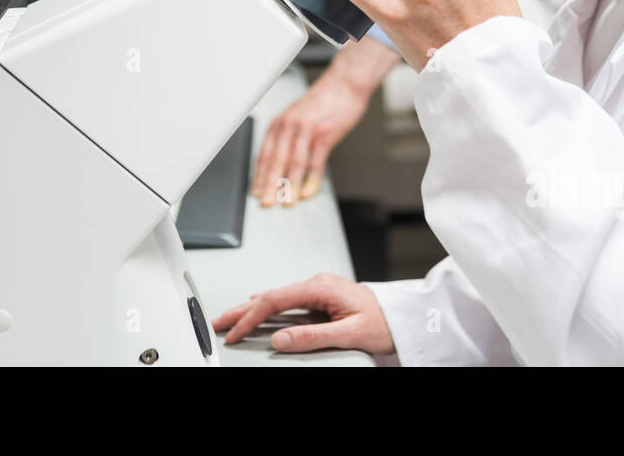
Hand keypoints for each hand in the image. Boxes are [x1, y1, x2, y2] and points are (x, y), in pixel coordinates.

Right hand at [212, 273, 394, 354]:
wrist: (405, 317)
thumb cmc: (384, 322)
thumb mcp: (349, 333)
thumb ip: (312, 336)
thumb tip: (279, 339)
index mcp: (320, 287)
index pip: (274, 301)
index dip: (250, 318)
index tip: (234, 333)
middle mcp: (316, 283)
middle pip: (269, 296)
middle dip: (241, 310)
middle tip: (218, 322)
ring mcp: (317, 290)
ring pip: (275, 299)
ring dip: (251, 310)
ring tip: (231, 320)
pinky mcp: (320, 298)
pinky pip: (286, 302)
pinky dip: (267, 309)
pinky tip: (258, 310)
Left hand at [251, 75, 365, 206]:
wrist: (344, 83)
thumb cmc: (324, 101)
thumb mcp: (298, 117)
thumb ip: (289, 137)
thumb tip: (282, 164)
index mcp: (280, 123)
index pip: (264, 154)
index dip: (260, 176)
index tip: (257, 192)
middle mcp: (289, 125)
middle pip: (276, 160)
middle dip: (270, 185)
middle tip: (267, 203)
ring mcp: (306, 129)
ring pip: (294, 163)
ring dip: (289, 185)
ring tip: (287, 201)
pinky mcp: (325, 133)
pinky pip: (316, 161)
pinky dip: (311, 179)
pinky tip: (308, 191)